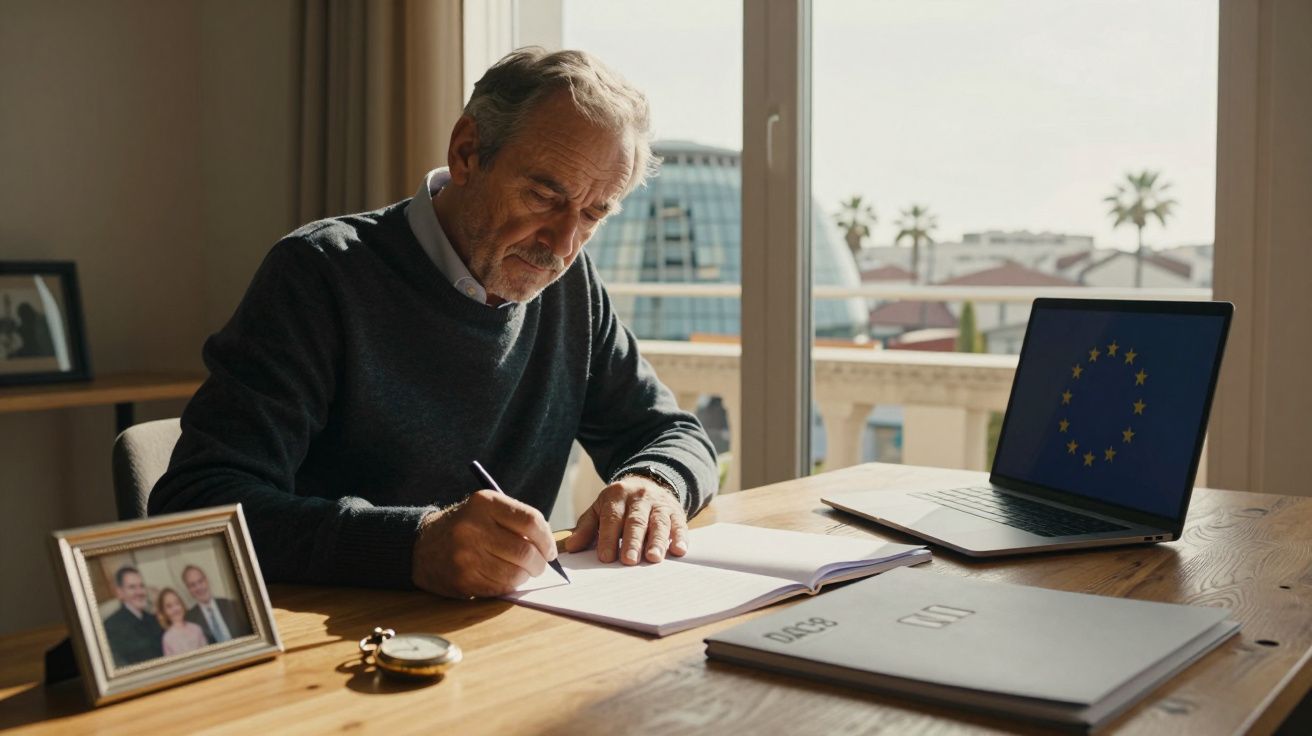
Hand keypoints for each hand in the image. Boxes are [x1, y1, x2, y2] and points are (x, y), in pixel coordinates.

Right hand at [411, 490, 557, 597]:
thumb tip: (548, 547)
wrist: (420, 546)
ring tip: (522, 572)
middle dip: (540, 563)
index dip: (547, 539)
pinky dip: (509, 586)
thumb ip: (515, 521)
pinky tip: (503, 579)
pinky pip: (500, 587)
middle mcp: (474, 527)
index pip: (530, 521)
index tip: (550, 550)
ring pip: (515, 573)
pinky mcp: (463, 579)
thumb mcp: (484, 510)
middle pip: (525, 551)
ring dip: (525, 576)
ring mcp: (467, 555)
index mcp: (484, 503)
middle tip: (540, 566)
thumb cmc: (464, 527)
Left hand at [563, 475, 687, 564]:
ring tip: (654, 558)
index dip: (609, 537)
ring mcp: (659, 504)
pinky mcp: (676, 512)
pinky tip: (679, 550)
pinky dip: (680, 537)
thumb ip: (587, 527)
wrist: (647, 483)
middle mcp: (640, 497)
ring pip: (658, 522)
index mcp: (617, 495)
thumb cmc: (619, 505)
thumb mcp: (600, 509)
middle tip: (629, 560)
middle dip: (633, 541)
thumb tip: (571, 547)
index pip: (612, 517)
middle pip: (636, 520)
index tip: (606, 557)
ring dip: (657, 541)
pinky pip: (679, 524)